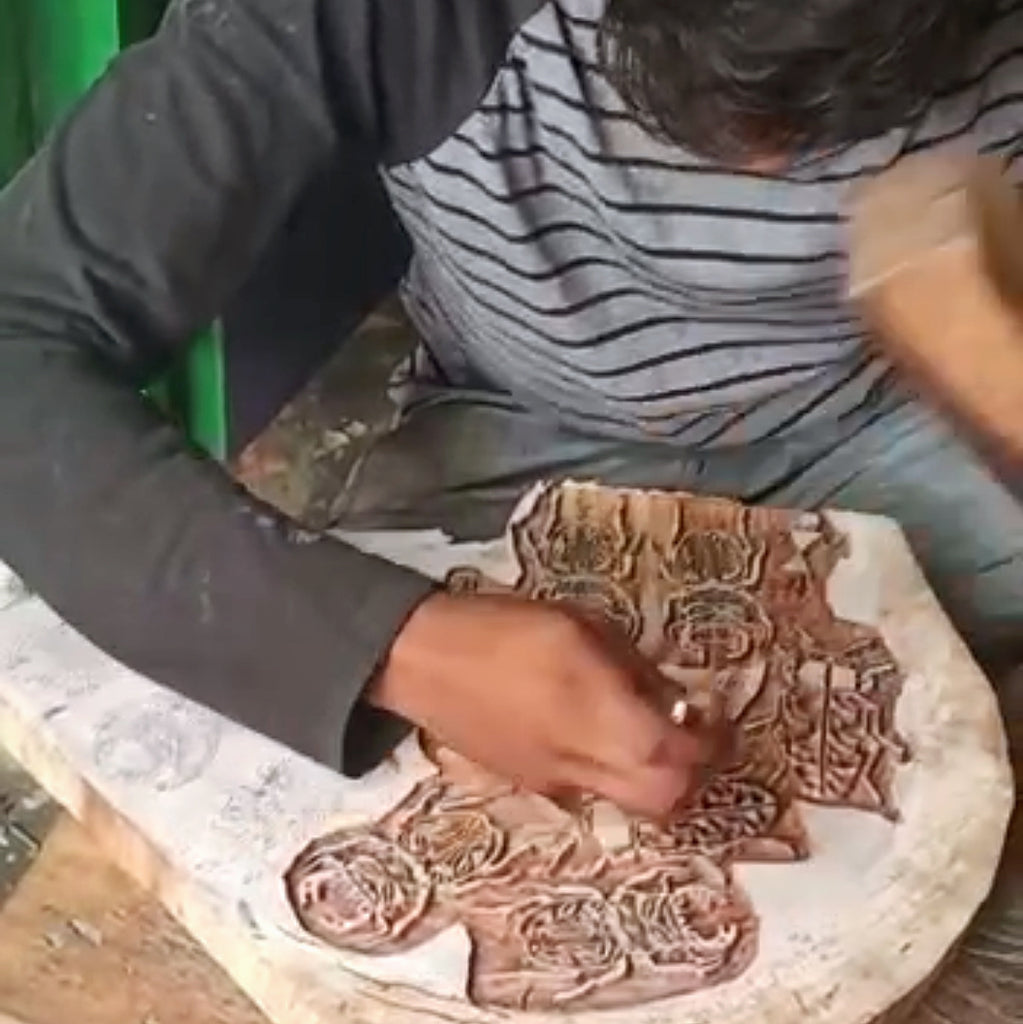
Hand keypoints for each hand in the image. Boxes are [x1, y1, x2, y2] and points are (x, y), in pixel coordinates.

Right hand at [369, 592, 727, 817]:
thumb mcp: (580, 624)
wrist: (422, 659)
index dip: (714, 740)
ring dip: (654, 775)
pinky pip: (591, 789)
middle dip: (692, 772)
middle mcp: (583, 763)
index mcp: (600, 716)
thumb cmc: (503, 626)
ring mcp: (554, 781)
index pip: (682, 754)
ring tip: (646, 729)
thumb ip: (634, 667)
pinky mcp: (529, 783)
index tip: (718, 714)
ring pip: (630, 803)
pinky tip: (595, 729)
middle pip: (666, 799)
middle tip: (693, 732)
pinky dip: (614, 770)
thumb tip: (674, 697)